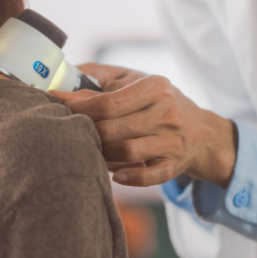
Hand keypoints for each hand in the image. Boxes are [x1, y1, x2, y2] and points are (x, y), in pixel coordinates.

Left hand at [50, 63, 236, 187]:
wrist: (202, 131)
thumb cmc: (159, 102)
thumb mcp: (136, 81)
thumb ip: (100, 80)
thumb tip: (62, 84)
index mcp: (155, 87)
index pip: (108, 102)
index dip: (78, 107)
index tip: (54, 104)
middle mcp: (166, 113)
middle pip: (113, 129)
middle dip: (88, 133)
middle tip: (71, 134)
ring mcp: (173, 141)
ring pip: (128, 152)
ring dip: (104, 155)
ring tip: (93, 152)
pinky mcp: (175, 165)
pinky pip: (151, 176)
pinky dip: (131, 177)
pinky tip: (116, 175)